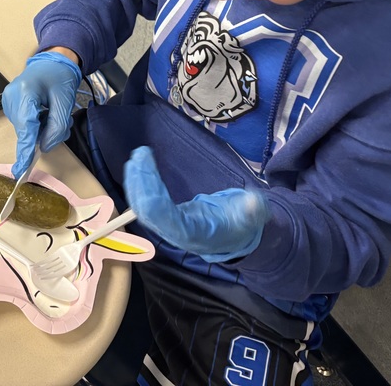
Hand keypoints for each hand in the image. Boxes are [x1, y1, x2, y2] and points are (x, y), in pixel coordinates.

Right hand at [2, 50, 81, 177]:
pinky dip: (37, 123)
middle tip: (62, 120)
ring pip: (26, 129)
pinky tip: (44, 111)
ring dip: (42, 128)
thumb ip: (57, 127)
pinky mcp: (10, 105)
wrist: (54, 60)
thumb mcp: (65, 101)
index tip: (20, 170)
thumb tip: (45, 147)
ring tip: (53, 111)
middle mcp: (11, 97)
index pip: (25, 127)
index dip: (24, 150)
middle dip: (44, 133)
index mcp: (24, 92)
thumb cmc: (60, 76)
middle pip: (26, 130)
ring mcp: (8, 101)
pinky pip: (25, 123)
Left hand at [124, 146, 268, 262]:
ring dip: (137, 181)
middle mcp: (174, 233)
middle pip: (149, 212)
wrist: (234, 235)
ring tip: (137, 156)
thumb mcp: (252, 218)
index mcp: (193, 234)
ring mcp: (166, 227)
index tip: (150, 172)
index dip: (154, 198)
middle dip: (142, 183)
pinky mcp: (163, 218)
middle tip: (140, 155)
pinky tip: (138, 166)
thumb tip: (252, 201)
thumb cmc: (241, 225)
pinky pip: (145, 203)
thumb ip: (253, 210)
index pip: (166, 218)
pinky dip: (139, 184)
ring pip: (142, 207)